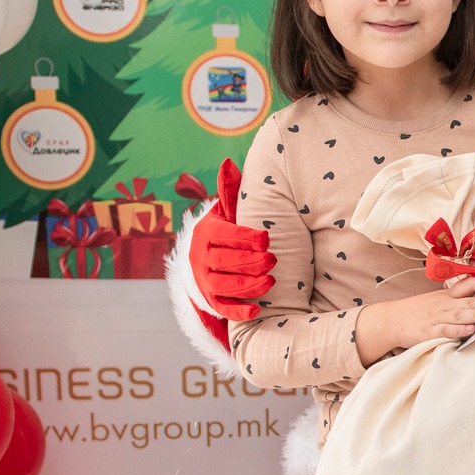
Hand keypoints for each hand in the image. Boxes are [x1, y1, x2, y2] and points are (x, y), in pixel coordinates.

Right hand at [188, 199, 273, 322]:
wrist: (207, 258)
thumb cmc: (226, 231)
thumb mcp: (227, 211)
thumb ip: (230, 190)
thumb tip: (229, 163)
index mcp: (205, 234)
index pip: (223, 236)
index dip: (244, 238)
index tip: (266, 239)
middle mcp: (201, 259)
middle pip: (223, 263)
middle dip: (249, 262)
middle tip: (273, 260)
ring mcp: (205, 282)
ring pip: (223, 287)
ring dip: (247, 285)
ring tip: (270, 281)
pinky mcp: (212, 302)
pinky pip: (223, 309)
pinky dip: (239, 312)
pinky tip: (258, 310)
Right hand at [354, 277, 474, 365]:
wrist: (392, 319)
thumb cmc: (418, 310)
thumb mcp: (438, 299)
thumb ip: (457, 299)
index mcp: (447, 295)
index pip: (468, 284)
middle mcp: (444, 304)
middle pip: (468, 300)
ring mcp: (437, 317)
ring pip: (459, 314)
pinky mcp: (429, 332)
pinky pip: (446, 330)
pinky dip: (458, 329)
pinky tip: (470, 329)